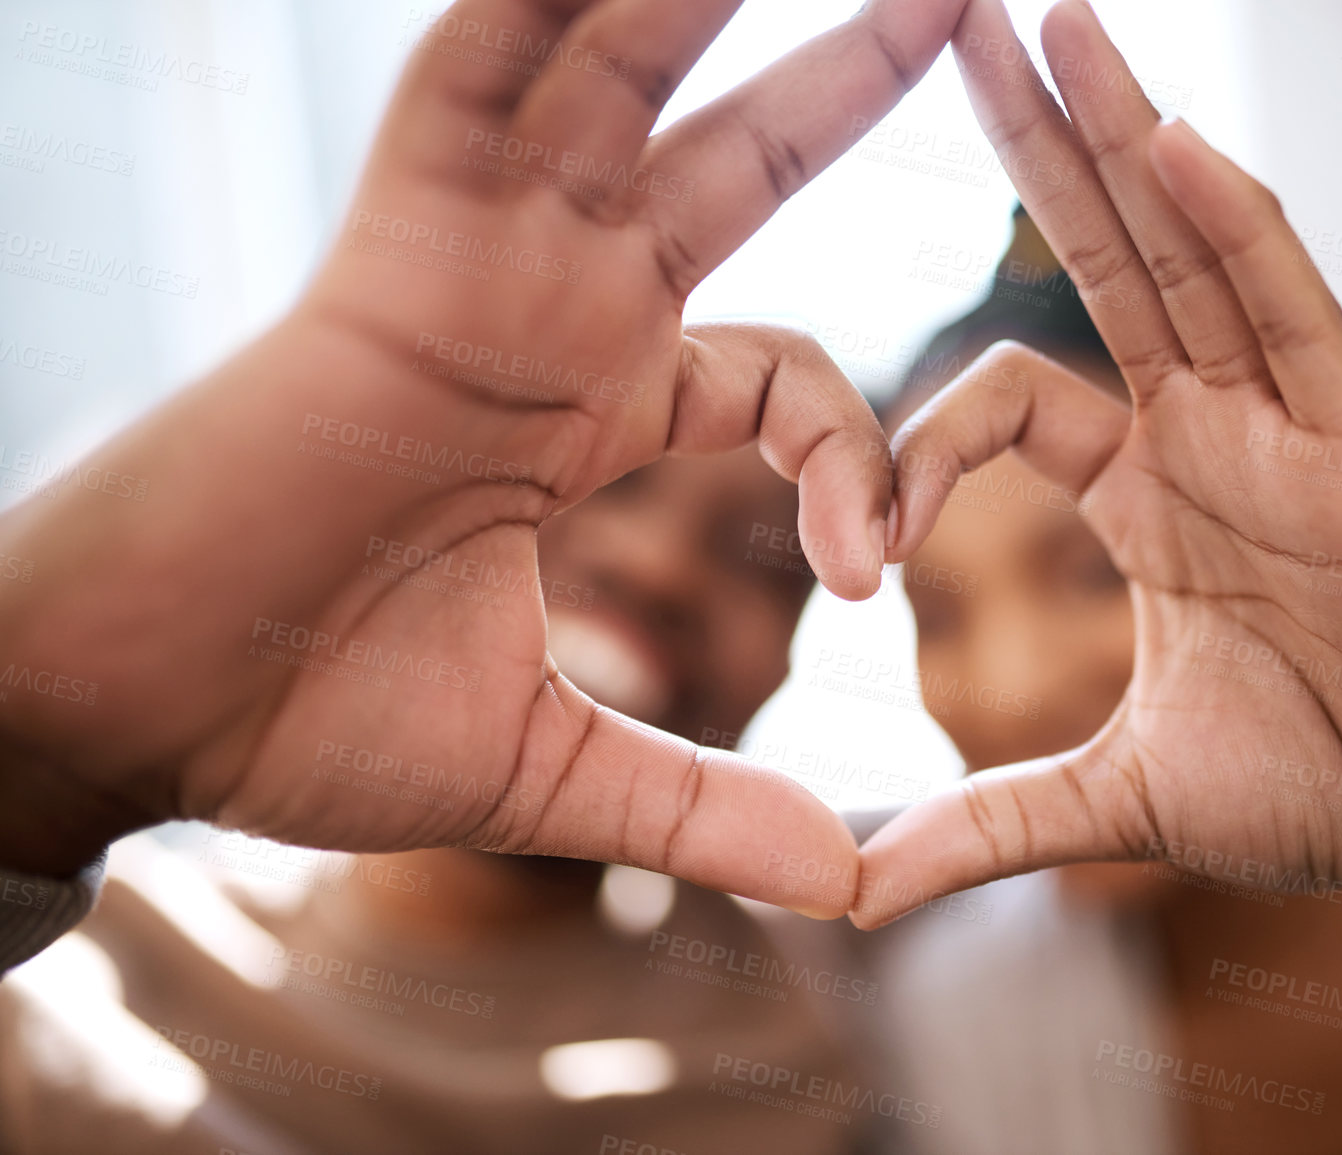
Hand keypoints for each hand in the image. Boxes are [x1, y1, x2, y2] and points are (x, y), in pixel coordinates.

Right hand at [0, 0, 964, 915]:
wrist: (145, 711)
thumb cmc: (311, 721)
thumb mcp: (555, 770)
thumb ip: (705, 804)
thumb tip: (849, 884)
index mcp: (594, 408)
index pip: (788, 374)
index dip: (855, 459)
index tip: (862, 579)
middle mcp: (551, 311)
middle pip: (732, 160)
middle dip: (843, 78)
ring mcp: (476, 264)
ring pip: (617, 80)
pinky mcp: (395, 247)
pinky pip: (475, 79)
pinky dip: (546, 5)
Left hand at [856, 0, 1341, 935]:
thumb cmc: (1319, 790)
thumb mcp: (1114, 802)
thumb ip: (983, 824)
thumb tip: (846, 888)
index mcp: (1148, 494)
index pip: (1013, 402)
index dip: (924, 441)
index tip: (865, 538)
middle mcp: (1211, 434)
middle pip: (1104, 261)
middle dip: (1033, 147)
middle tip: (957, 26)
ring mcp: (1290, 425)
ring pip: (1193, 251)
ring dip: (1123, 137)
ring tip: (1052, 25)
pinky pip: (1295, 314)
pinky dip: (1238, 231)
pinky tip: (1175, 144)